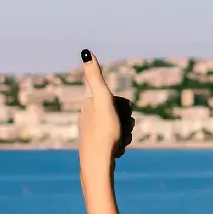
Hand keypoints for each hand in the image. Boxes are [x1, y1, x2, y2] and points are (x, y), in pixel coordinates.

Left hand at [78, 50, 134, 181]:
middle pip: (122, 115)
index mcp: (90, 104)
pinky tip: (115, 151)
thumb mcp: (102, 99)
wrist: (97, 163)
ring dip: (126, 135)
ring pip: (121, 129)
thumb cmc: (102, 131)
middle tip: (120, 132)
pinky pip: (117, 142)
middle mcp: (89, 117)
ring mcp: (93, 133)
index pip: (121, 101)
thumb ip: (94, 76)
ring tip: (118, 143)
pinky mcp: (98, 147)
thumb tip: (85, 50)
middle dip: (127, 123)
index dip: (125, 109)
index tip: (117, 117)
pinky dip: (120, 145)